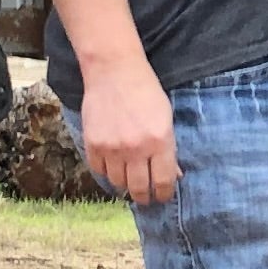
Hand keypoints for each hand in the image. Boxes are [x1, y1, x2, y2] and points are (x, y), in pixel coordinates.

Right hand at [75, 61, 177, 208]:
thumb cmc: (145, 92)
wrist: (114, 71)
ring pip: (117, 182)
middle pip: (139, 188)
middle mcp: (136, 148)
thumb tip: (174, 176)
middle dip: (144, 196)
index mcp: (160, 141)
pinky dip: (106, 171)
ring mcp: (112, 147)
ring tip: (128, 179)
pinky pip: (99, 170)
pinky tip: (112, 165)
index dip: (163, 194)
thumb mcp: (166, 118)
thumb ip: (169, 148)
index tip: (162, 196)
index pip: (163, 182)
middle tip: (144, 197)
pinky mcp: (93, 144)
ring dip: (124, 184)